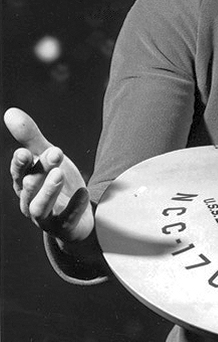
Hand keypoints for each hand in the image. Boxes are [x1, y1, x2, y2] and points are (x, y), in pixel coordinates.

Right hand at [4, 107, 93, 243]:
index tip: (26, 151)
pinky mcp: (64, 228)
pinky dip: (73, 207)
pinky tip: (83, 192)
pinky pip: (65, 221)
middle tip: (56, 153)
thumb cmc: (57, 183)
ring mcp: (47, 218)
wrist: (78, 217)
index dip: (21, 164)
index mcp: (25, 183)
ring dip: (48, 191)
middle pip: (30, 187)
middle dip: (41, 170)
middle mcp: (31, 202)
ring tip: (60, 173)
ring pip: (39, 208)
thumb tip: (9, 112)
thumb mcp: (46, 158)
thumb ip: (30, 138)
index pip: (19, 173)